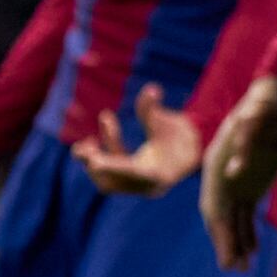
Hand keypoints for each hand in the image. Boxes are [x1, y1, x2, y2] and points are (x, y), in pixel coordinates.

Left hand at [75, 85, 201, 196]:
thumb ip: (155, 110)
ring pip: (106, 180)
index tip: (95, 161)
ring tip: (103, 122)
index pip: (133, 173)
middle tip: (86, 144)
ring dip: (94, 156)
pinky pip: (105, 173)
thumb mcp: (172, 122)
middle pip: (113, 182)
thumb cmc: (183, 137)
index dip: (114, 166)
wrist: (190, 153)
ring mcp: (134, 187)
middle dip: (97, 163)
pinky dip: (99, 154)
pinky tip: (99, 133)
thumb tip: (151, 90)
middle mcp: (145, 186)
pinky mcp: (125, 183)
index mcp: (160, 175)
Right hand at [196, 76, 276, 270]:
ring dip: (236, 243)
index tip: (224, 249)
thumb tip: (234, 170)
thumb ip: (247, 136)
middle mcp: (222, 177)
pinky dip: (246, 233)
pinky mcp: (249, 187)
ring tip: (241, 268)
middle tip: (232, 267)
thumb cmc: (265, 103)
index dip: (218, 228)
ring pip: (232, 220)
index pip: (213, 203)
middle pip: (220, 216)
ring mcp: (235, 183)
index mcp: (217, 164)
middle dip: (225, 242)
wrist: (276, 99)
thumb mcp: (259, 112)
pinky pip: (244, 215)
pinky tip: (251, 252)